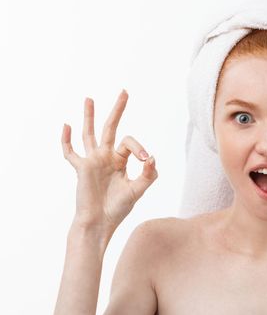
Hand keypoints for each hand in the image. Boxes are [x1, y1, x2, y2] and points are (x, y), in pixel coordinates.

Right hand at [61, 89, 157, 234]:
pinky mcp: (81, 169)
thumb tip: (152, 157)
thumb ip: (149, 175)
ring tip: (90, 98)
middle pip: (111, 128)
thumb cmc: (118, 208)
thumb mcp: (138, 190)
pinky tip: (66, 126)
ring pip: (90, 134)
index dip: (139, 147)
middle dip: (118, 110)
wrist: (100, 222)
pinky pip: (71, 153)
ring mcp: (92, 161)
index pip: (130, 143)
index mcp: (120, 161)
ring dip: (89, 116)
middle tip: (124, 91)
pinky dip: (67, 140)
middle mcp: (106, 157)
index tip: (146, 159)